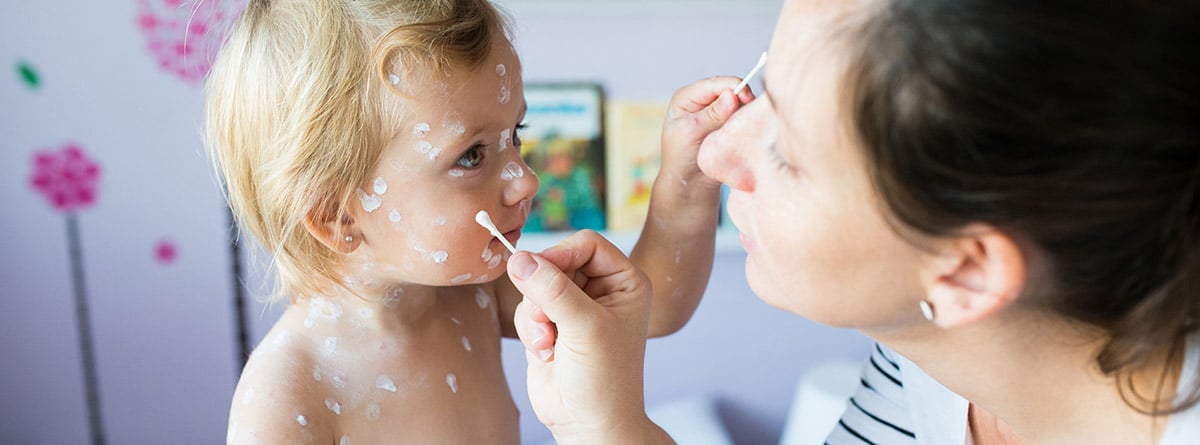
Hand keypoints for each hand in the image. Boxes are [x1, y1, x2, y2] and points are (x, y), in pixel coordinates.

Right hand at [507, 230, 669, 442]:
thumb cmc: (604, 379)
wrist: (589, 424)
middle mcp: (600, 290)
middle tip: (547, 321)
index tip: (540, 273)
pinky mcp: (551, 325)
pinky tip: (547, 353)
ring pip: (536, 286)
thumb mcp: (584, 327)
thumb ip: (552, 289)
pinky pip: (526, 309)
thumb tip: (519, 258)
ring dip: (536, 315)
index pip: (586, 244)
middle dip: (545, 293)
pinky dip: (530, 329)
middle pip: (556, 262)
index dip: (561, 254)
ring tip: (551, 343)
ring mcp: (574, 307)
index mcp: (624, 281)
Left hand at [660, 76, 755, 189]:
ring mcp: (715, 111)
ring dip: (744, 110)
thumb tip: (731, 96)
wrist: (689, 183)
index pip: (714, 83)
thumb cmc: (681, 158)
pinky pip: (742, 115)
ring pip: (738, 102)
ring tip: (745, 124)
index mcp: (686, 97)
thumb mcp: (691, 133)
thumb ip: (712, 115)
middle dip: (741, 98)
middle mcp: (701, 100)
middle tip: (749, 114)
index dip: (733, 87)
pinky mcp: (727, 123)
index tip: (747, 98)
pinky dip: (746, 120)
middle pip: (729, 88)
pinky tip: (746, 129)